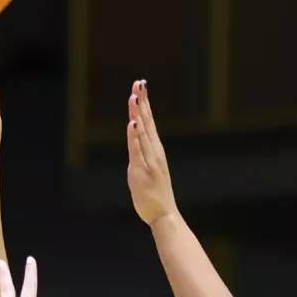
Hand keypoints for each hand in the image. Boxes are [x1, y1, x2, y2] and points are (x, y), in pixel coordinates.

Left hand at [126, 79, 178, 225]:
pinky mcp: (141, 171)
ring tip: (135, 96)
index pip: (148, 122)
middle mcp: (154, 152)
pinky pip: (137, 151)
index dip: (145, 103)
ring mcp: (149, 161)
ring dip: (138, 114)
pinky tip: (133, 123)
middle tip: (140, 83)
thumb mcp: (146, 169)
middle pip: (147, 122)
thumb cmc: (154, 194)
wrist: (163, 214)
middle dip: (142, 102)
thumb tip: (135, 141)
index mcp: (155, 150)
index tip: (141, 86)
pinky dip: (134, 137)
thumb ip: (141, 154)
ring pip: (142, 133)